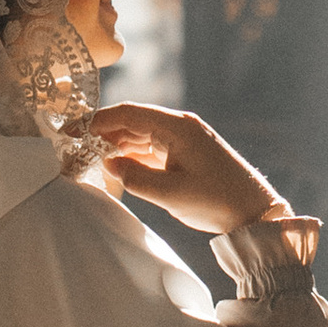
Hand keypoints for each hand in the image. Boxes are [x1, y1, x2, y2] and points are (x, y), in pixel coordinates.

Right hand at [91, 104, 279, 236]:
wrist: (255, 213)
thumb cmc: (217, 201)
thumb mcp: (171, 194)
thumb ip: (135, 178)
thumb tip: (109, 164)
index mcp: (177, 127)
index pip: (128, 113)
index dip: (97, 120)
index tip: (72, 130)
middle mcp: (179, 127)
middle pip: (132, 122)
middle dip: (102, 132)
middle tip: (73, 146)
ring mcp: (183, 140)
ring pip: (141, 135)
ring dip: (116, 144)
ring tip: (88, 157)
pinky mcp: (186, 154)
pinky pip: (152, 148)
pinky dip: (132, 155)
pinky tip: (116, 167)